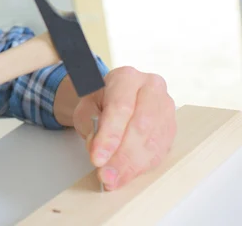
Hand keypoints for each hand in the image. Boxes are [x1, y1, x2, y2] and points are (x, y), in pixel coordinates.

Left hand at [73, 66, 176, 189]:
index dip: (109, 136)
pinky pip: (159, 151)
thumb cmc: (100, 102)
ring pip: (152, 141)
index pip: (120, 108)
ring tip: (113, 180)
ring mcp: (166, 107)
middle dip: (121, 156)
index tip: (97, 158)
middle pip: (140, 126)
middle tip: (105, 175)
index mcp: (127, 77)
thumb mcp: (86, 108)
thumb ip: (90, 126)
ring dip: (131, 165)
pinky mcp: (171, 127)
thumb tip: (99, 150)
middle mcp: (151, 88)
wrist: (115, 98)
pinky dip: (141, 167)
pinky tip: (126, 175)